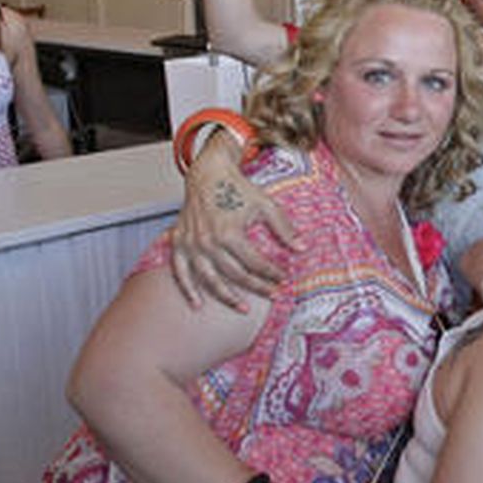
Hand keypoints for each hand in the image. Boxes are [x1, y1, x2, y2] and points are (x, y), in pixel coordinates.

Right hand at [170, 137, 297, 310]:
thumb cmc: (238, 188)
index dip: (272, 273)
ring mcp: (191, 244)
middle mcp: (208, 241)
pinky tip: (198, 304)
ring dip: (227, 297)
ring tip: (244, 309)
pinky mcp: (179, 243)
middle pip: (235, 275)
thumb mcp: (266, 205)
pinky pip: (180, 272)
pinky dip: (188, 290)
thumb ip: (284, 228)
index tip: (284, 278)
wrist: (208, 174)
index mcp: (229, 233)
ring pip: (209, 280)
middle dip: (256, 287)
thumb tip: (303, 249)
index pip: (255, 263)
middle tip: (272, 294)